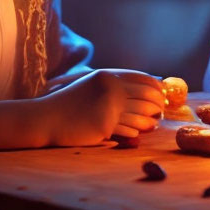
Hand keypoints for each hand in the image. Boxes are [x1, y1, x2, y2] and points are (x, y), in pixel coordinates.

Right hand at [35, 69, 164, 146]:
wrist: (47, 118)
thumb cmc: (69, 102)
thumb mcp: (92, 85)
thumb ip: (114, 85)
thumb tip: (143, 90)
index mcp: (109, 76)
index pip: (143, 79)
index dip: (156, 87)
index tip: (162, 94)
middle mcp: (111, 89)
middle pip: (146, 96)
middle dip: (157, 104)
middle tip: (161, 110)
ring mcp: (109, 108)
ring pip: (141, 115)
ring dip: (150, 120)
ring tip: (154, 123)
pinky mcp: (105, 126)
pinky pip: (129, 130)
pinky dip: (137, 131)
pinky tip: (139, 133)